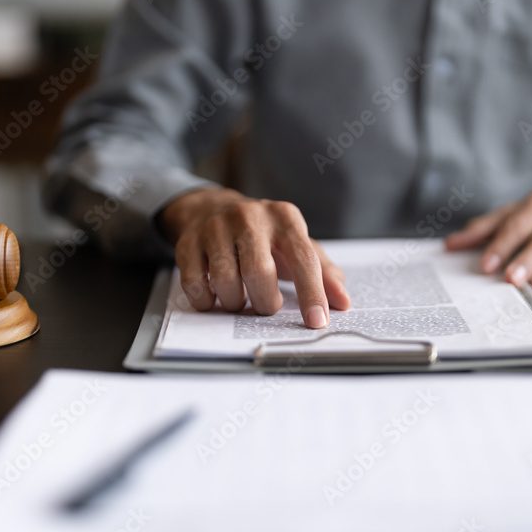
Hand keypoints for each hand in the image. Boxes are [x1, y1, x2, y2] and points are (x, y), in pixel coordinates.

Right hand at [157, 187, 350, 327]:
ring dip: (235, 303)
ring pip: (225, 280)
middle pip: (259, 272)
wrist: (213, 208)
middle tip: (267, 306)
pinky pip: (194, 284)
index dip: (311, 293)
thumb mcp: (298, 246)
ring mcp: (215, 226)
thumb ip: (324, 273)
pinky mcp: (188, 241)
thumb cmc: (265, 237)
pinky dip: (207, 301)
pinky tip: (215, 296)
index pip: (303, 258)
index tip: (317, 322)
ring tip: (241, 298)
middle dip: (265, 302)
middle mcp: (249, 216)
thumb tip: (343, 303)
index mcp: (284, 217)